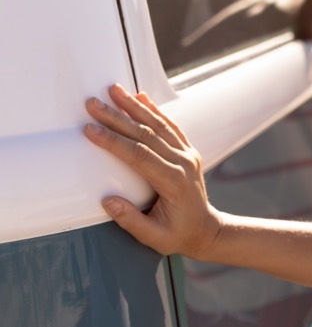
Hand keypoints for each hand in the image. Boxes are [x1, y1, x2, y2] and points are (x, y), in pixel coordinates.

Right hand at [84, 84, 220, 258]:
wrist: (207, 230)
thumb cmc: (179, 235)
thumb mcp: (154, 237)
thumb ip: (131, 221)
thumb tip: (108, 200)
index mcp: (174, 181)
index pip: (139, 155)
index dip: (113, 141)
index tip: (90, 129)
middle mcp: (183, 163)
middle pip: (146, 134)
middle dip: (116, 117)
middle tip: (92, 103)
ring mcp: (188, 155)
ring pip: (159, 125)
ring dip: (134, 106)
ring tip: (113, 89)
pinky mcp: (188, 152)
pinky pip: (171, 126)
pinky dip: (155, 111)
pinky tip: (141, 98)